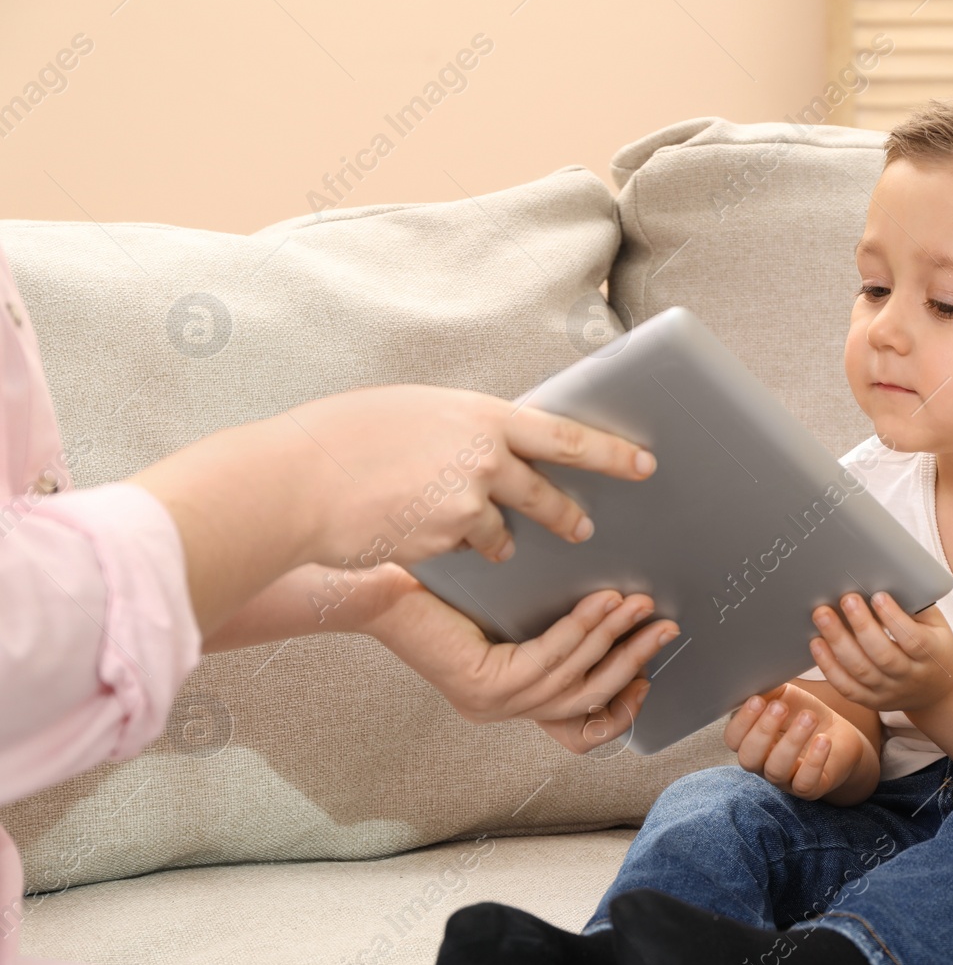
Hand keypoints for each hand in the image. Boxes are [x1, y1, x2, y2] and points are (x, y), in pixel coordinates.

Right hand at [132, 383, 657, 634]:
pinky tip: (417, 535)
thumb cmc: (344, 436)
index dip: (610, 452)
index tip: (645, 464)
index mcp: (481, 415)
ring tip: (482, 538)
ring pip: (503, 531)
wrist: (296, 480)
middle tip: (584, 527)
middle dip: (568, 514)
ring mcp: (466, 503)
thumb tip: (493, 446)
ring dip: (498, 539)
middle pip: (547, 492)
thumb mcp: (415, 413)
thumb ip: (462, 429)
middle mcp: (484, 458)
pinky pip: (465, 552)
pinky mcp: (444, 541)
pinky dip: (453, 549)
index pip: (564, 434)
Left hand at [361, 566, 680, 751]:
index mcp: (510, 701)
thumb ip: (550, 628)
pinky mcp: (485, 685)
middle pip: (589, 698)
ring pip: (575, 677)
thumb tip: (616, 609)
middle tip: (665, 628)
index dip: (620, 708)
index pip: (578, 731)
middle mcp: (503, 711)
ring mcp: (494, 704)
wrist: (380, 587)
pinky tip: (603, 600)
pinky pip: (550, 657)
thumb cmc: (440, 590)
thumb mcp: (508, 614)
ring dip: (616, 638)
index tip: (647, 676)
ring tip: (641, 605)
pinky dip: (584, 628)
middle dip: (634, 661)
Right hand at [723, 682, 863, 799]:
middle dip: (763, 731)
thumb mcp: (784, 697)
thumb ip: (767, 691)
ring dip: (791, 741)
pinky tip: (823, 740)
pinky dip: (814, 761)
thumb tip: (754, 677)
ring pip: (776, 769)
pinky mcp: (809, 788)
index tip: (758, 699)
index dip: (742, 721)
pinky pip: (805, 782)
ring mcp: (785, 778)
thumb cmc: (804, 714)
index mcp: (751, 740)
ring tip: (808, 718)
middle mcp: (762, 763)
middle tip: (781, 707)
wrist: (839, 736)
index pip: (733, 738)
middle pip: (749, 758)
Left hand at [808, 592, 952, 711]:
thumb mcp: (935, 625)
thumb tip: (886, 577)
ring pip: (861, 671)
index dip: (895, 619)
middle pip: (883, 656)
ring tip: (822, 615)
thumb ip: (915, 606)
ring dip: (838, 642)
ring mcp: (889, 691)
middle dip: (862, 626)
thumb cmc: (933, 646)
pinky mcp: (871, 700)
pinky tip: (816, 643)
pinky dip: (829, 667)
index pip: (913, 640)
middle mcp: (910, 677)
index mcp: (931, 655)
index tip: (878, 596)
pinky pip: (847, 687)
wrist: (938, 691)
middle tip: (846, 598)